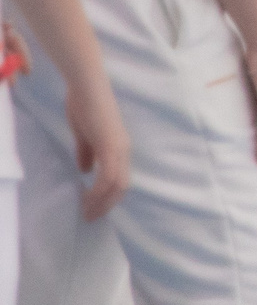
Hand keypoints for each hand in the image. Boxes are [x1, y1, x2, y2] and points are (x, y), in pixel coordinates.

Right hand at [61, 63, 128, 220]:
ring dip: (102, 202)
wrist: (88, 87)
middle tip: (90, 217)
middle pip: (122, 186)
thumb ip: (87, 152)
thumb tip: (85, 170)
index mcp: (118, 148)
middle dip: (107, 205)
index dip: (108, 196)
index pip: (119, 179)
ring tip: (87, 213)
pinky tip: (88, 198)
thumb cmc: (86, 106)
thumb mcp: (85, 135)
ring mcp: (119, 148)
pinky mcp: (111, 145)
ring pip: (118, 184)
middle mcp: (123, 150)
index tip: (93, 208)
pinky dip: (99, 190)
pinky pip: (108, 175)